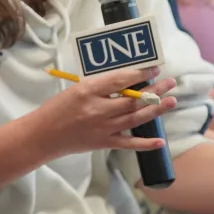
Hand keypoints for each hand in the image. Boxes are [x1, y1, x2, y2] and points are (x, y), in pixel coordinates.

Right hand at [28, 66, 177, 160]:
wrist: (43, 135)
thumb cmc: (57, 108)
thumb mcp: (76, 89)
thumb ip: (100, 86)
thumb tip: (128, 81)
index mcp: (88, 91)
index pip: (120, 80)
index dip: (139, 75)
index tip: (153, 70)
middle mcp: (97, 110)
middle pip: (132, 100)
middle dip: (154, 91)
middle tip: (170, 83)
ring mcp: (102, 129)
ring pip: (135, 119)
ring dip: (155, 110)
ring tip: (171, 101)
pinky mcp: (103, 143)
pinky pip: (128, 144)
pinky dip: (145, 144)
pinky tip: (160, 141)